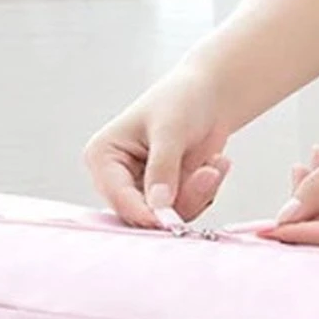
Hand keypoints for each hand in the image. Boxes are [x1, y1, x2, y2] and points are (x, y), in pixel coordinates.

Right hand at [84, 63, 232, 227]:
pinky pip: (184, 214)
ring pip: (166, 218)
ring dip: (197, 195)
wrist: (208, 97)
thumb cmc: (182, 100)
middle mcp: (116, 180)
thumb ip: (163, 168)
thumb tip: (159, 205)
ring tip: (215, 164)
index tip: (171, 221)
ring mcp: (140, 192)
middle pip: (143, 215)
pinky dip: (204, 195)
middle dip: (181, 200)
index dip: (145, 213)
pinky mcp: (163, 200)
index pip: (118, 198)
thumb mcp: (171, 130)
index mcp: (103, 157)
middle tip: (209, 174)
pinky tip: (212, 167)